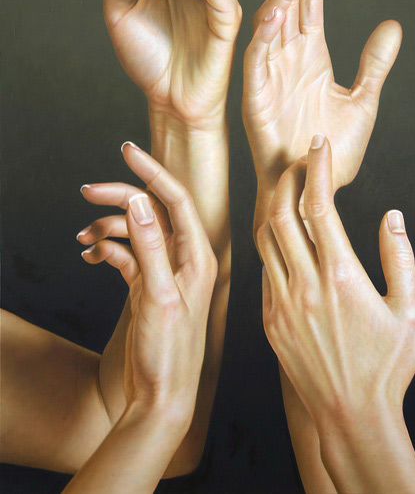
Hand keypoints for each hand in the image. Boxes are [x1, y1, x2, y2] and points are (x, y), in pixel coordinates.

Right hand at [80, 143, 216, 428]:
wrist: (162, 396)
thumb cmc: (171, 353)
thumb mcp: (160, 296)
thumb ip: (151, 247)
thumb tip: (139, 202)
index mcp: (197, 256)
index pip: (176, 199)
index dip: (152, 172)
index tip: (126, 151)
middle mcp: (183, 258)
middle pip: (151, 211)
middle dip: (120, 198)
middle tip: (87, 191)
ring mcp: (164, 270)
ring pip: (134, 232)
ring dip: (108, 228)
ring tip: (83, 238)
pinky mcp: (147, 285)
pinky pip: (125, 255)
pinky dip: (107, 250)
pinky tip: (91, 256)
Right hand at [243, 0, 400, 224]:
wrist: (312, 191)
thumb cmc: (332, 153)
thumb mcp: (362, 101)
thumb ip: (374, 64)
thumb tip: (392, 26)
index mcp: (312, 57)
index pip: (312, 3)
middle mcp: (288, 60)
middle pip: (289, 4)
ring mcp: (270, 76)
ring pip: (270, 24)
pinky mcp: (255, 98)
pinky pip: (256, 60)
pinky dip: (263, 36)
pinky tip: (275, 12)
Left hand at [257, 135, 414, 492]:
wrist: (350, 416)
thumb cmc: (388, 366)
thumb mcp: (409, 311)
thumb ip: (401, 259)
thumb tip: (391, 216)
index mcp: (341, 277)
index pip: (320, 208)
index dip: (317, 170)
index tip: (317, 146)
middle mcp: (305, 286)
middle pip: (282, 215)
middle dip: (288, 181)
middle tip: (299, 163)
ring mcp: (282, 303)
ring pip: (264, 240)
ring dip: (273, 210)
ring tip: (287, 193)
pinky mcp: (269, 321)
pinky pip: (264, 271)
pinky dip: (271, 246)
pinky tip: (283, 240)